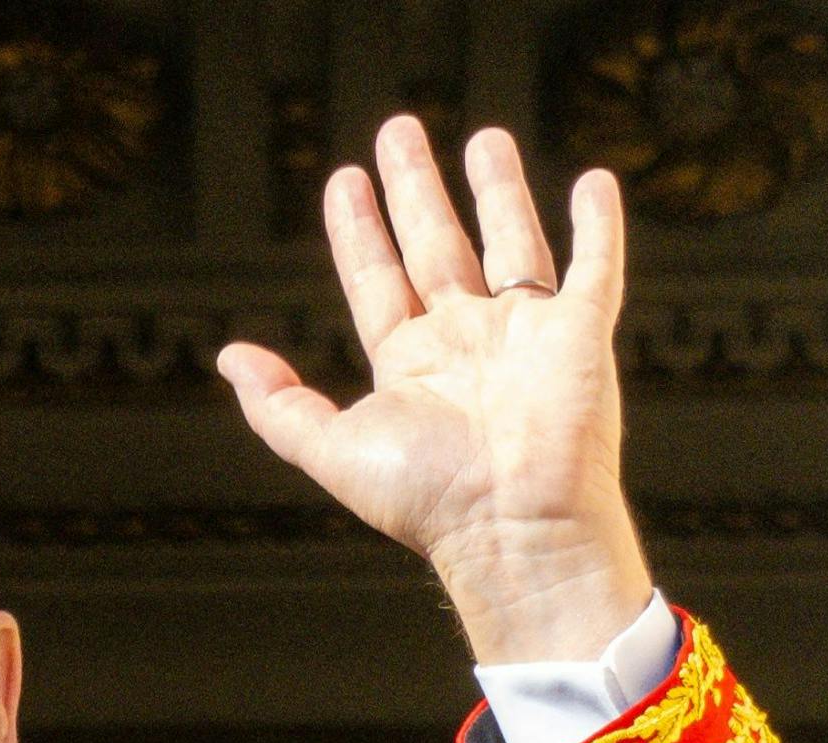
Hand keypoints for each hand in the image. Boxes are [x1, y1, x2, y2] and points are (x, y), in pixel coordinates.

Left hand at [216, 116, 654, 663]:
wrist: (512, 527)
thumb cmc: (424, 499)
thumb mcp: (332, 448)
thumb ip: (277, 406)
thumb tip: (229, 356)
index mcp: (409, 363)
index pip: (377, 277)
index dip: (359, 229)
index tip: (344, 178)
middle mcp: (466, 341)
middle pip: (437, 244)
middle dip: (416, 188)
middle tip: (400, 129)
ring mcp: (526, 334)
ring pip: (511, 241)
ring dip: (499, 190)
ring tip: (486, 137)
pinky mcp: (582, 334)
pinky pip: (595, 266)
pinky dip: (598, 225)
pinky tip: (593, 182)